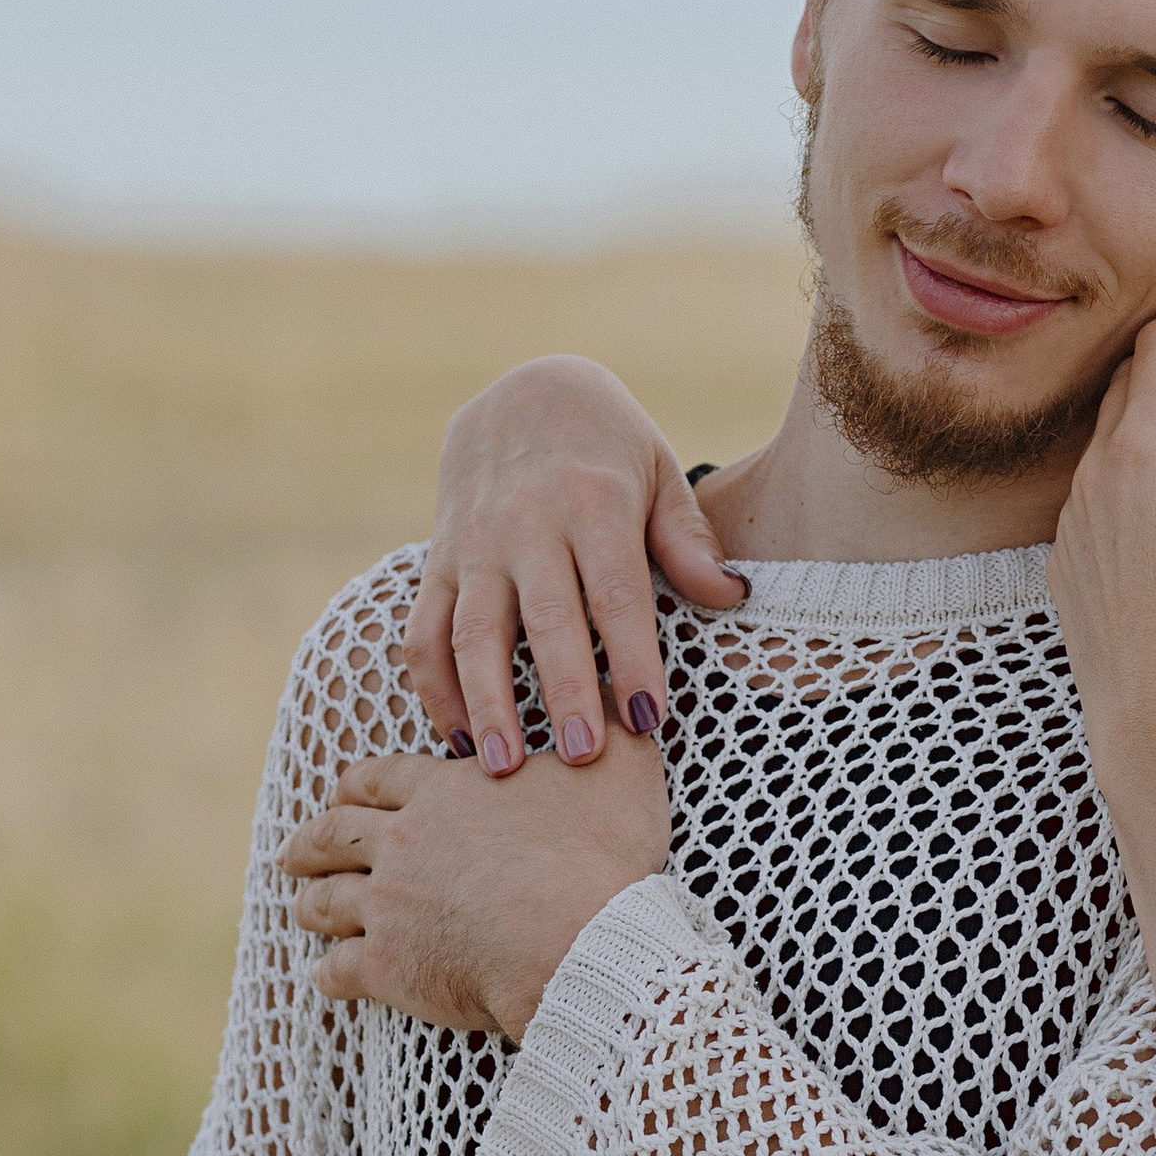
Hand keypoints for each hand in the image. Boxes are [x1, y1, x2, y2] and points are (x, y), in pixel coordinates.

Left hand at [281, 732, 670, 1038]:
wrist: (582, 941)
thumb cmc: (602, 854)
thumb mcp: (621, 764)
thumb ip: (604, 717)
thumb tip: (603, 684)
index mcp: (443, 791)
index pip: (379, 777)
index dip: (356, 785)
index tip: (344, 792)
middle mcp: (402, 843)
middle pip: (333, 834)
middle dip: (309, 842)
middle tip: (294, 852)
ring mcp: (389, 907)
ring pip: (325, 901)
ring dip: (309, 903)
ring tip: (301, 908)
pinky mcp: (390, 968)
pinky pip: (340, 969)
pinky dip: (328, 972)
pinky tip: (326, 976)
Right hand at [404, 357, 746, 775]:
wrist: (519, 388)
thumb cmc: (606, 443)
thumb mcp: (658, 470)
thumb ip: (687, 539)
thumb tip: (731, 596)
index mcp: (594, 502)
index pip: (617, 594)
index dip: (632, 659)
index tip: (647, 720)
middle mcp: (527, 525)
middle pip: (545, 620)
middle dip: (562, 693)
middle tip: (581, 760)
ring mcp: (474, 545)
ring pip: (470, 632)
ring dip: (485, 703)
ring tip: (501, 767)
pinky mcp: (437, 560)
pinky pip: (423, 630)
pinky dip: (433, 687)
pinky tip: (457, 738)